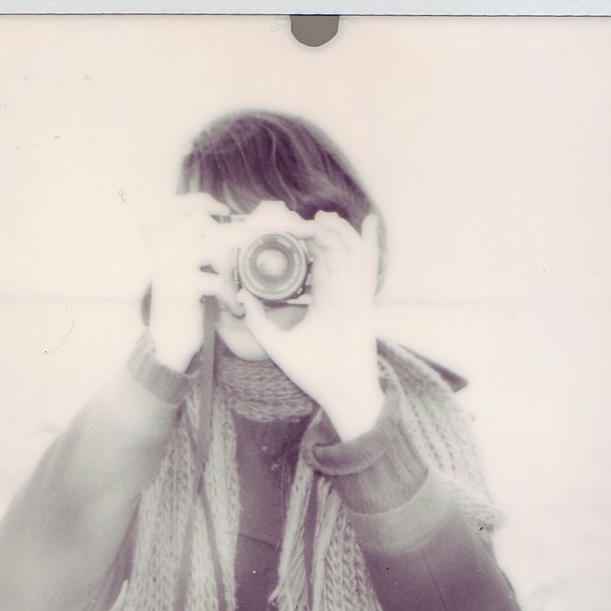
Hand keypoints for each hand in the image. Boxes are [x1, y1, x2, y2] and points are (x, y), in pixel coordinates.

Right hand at [141, 193, 241, 371]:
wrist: (167, 341)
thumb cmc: (183, 307)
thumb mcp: (187, 273)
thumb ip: (200, 250)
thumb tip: (233, 231)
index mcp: (163, 243)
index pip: (178, 206)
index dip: (203, 202)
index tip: (223, 211)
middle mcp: (164, 249)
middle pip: (201, 220)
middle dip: (225, 240)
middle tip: (231, 264)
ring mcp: (172, 265)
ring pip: (213, 246)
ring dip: (228, 267)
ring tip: (229, 287)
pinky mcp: (183, 286)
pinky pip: (218, 281)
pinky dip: (231, 297)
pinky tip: (233, 310)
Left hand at [241, 209, 383, 440]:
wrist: (340, 392)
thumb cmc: (314, 373)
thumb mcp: (277, 344)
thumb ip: (258, 322)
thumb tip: (241, 297)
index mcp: (322, 302)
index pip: (316, 265)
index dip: (305, 245)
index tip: (290, 232)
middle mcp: (340, 295)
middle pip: (332, 253)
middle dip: (318, 232)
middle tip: (301, 220)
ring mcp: (353, 296)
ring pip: (348, 253)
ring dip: (336, 232)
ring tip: (321, 218)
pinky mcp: (364, 301)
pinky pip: (368, 267)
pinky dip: (369, 244)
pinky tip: (369, 222)